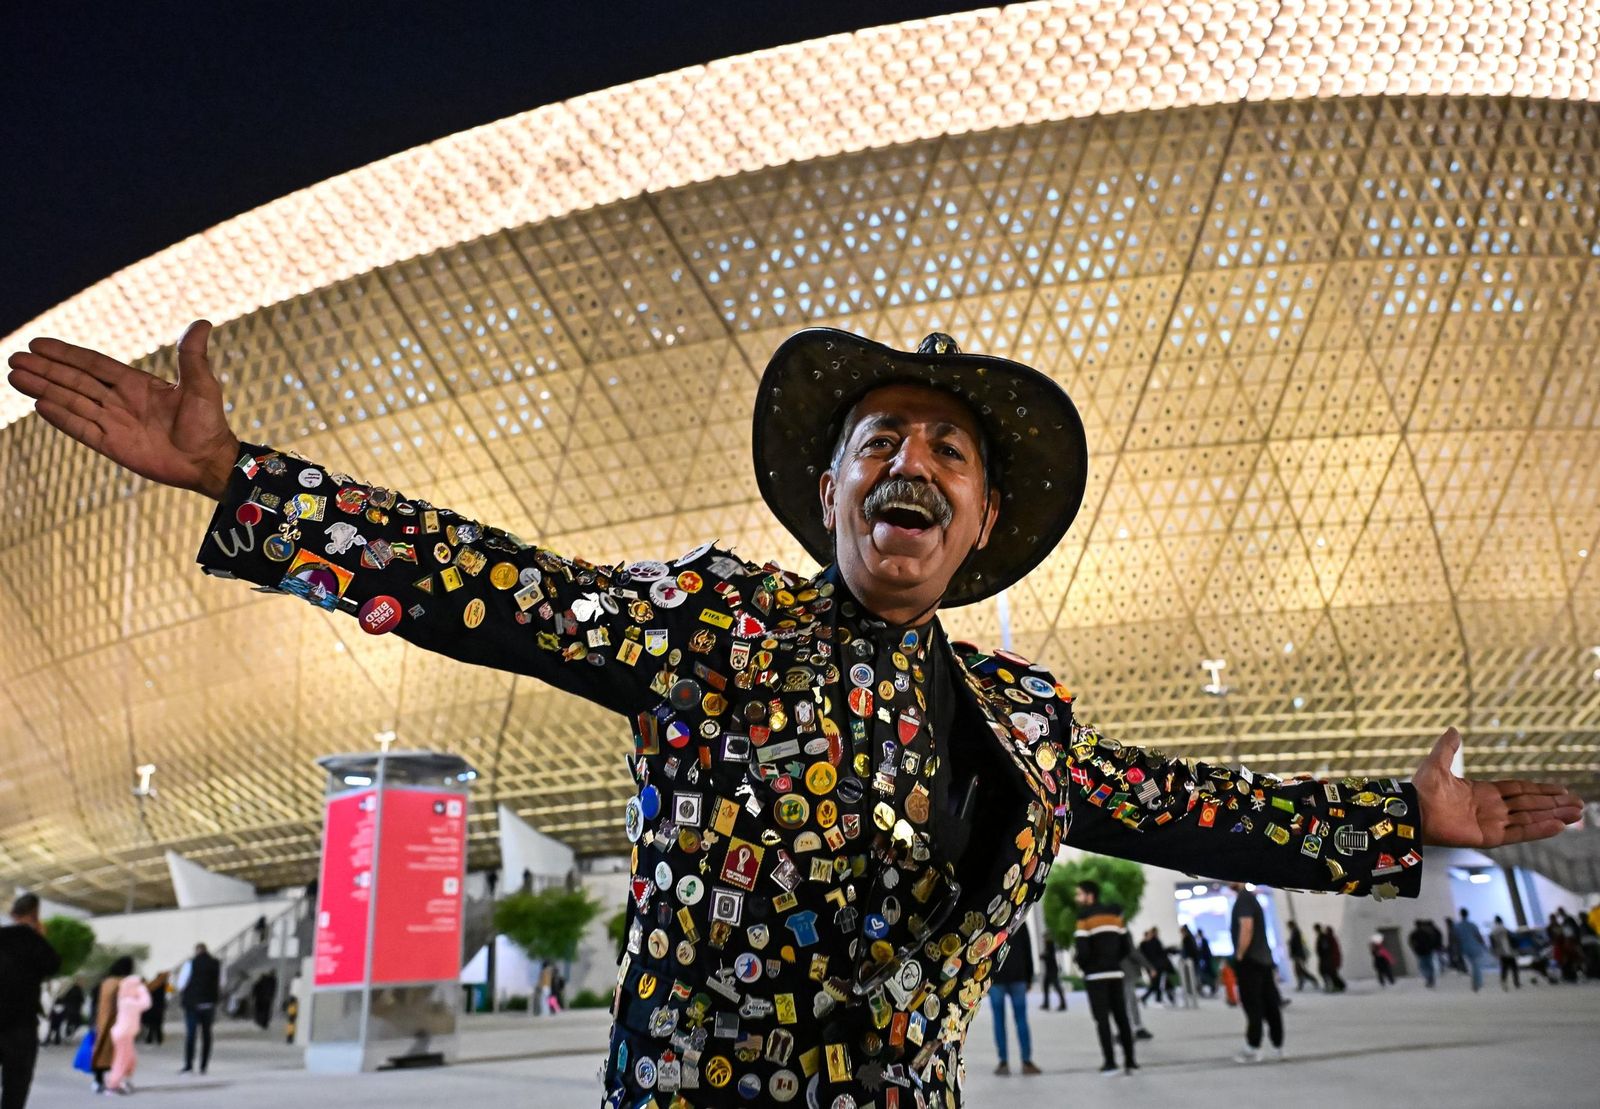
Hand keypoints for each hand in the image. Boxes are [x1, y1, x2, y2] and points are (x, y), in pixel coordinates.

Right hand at [6, 320, 239, 498]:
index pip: (93, 365)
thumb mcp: (202, 385)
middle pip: (74, 380)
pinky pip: (81, 428)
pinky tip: (39, 404)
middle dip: (45, 369)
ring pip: (71, 402)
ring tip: (15, 376)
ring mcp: (114, 423)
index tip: (38, 344)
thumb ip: (193, 356)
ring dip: (44, 389)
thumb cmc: (209, 424)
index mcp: (136, 384)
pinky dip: (61, 417)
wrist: (209, 462)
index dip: (66, 354)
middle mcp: (120, 401)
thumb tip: (202, 322)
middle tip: (15, 358)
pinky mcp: (112, 445)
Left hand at [1414, 727, 1582, 847]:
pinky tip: (1557, 826)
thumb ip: (1448, 747)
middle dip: (1554, 804)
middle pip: (1530, 804)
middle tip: (1579, 804)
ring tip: (1576, 814)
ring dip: (1553, 816)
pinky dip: (1538, 829)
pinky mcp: (1489, 837)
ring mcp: (1492, 823)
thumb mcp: (1437, 763)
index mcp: (1483, 792)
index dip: (1541, 790)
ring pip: (1530, 818)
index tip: (1562, 790)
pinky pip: (1518, 832)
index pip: (1520, 790)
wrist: (1411, 810)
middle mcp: (1491, 808)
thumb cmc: (1421, 789)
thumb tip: (1453, 729)